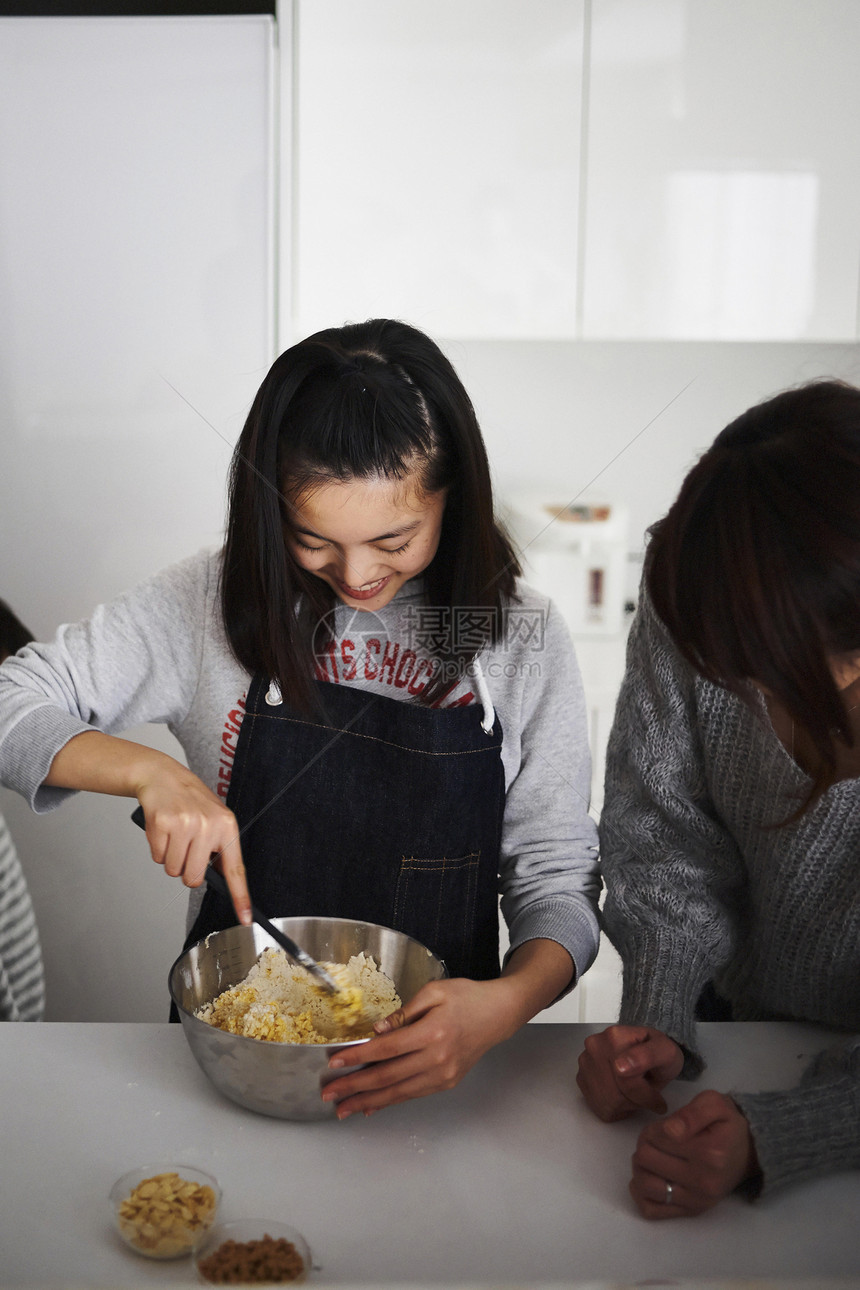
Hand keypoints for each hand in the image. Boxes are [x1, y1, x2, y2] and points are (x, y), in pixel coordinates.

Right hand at [137, 764, 250, 924]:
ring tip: (174, 836)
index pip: (235, 869)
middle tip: (185, 848)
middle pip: (193, 877)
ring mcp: (186, 824)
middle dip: (186, 870)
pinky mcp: (163, 823)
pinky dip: (157, 848)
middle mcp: (209, 826)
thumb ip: (219, 847)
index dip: (240, 897)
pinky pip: (157, 856)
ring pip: (173, 869)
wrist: (163, 776)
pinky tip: (163, 830)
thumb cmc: (190, 802)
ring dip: (170, 858)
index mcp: (227, 826)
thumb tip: (220, 879)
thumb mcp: (215, 819)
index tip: (245, 918)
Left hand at [321, 977, 514, 1118]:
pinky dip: (390, 1102)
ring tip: (343, 1109)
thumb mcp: (434, 991)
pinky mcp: (446, 1082)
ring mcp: (443, 1075)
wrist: (498, 1014)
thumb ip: (403, 1012)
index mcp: (431, 1032)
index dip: (358, 1056)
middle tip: (329, 1093)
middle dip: (354, 1086)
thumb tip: (377, 1032)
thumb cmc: (466, 997)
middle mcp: (437, 1058)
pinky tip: (372, 1106)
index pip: (386, 1048)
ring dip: (367, 1101)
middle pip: (387, 1076)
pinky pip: (412, 1095)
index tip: (335, 1062)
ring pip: (398, 1092)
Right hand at [576, 1024, 684, 1119]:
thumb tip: (620, 1067)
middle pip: (614, 1094)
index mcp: (614, 1036)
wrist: (647, 1050)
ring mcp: (585, 1062)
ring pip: (605, 1102)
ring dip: (626, 1105)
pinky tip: (626, 1095)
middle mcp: (594, 1046)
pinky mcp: (581, 1078)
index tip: (658, 1101)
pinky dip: (615, 1107)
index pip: (626, 1081)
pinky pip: (598, 1106)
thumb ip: (647, 1056)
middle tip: (649, 1095)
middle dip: (636, 1101)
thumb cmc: (657, 1052)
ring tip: (637, 1093)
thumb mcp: (665, 1052)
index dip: (646, 1096)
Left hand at [630, 1089, 759, 1218]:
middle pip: (644, 1159)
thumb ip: (691, 1113)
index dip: (653, 1128)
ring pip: (643, 1185)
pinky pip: (651, 1209)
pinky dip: (642, 1193)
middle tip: (657, 1141)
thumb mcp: (714, 1104)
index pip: (655, 1137)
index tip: (665, 1128)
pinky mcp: (691, 1212)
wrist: (748, 1152)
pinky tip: (652, 1177)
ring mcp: (696, 1200)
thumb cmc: (727, 1125)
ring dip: (641, 1168)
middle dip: (645, 1144)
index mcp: (708, 1152)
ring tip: (654, 1158)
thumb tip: (670, 1130)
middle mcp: (702, 1181)